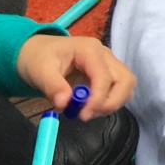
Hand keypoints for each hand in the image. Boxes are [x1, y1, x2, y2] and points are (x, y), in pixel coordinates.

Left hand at [15, 33, 136, 119]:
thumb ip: (53, 87)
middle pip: (125, 79)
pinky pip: (118, 89)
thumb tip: (64, 104)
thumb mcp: (40, 71)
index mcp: (90, 50)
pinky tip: (90, 107)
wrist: (38, 52)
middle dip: (112, 102)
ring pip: (126, 85)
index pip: (104, 76)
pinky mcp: (108, 74)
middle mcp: (105, 55)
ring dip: (112, 103)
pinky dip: (109, 102)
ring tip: (88, 111)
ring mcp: (109, 64)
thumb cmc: (39, 58)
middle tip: (89, 114)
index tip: (83, 115)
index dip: (98, 98)